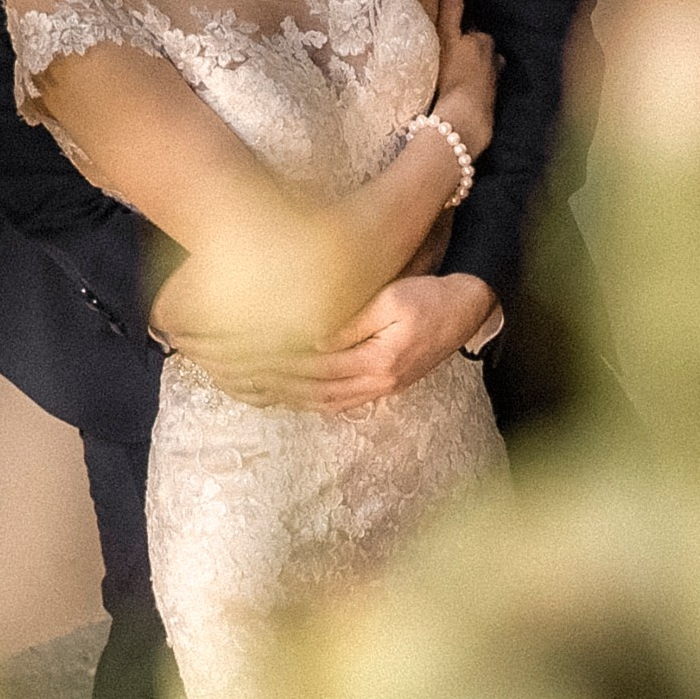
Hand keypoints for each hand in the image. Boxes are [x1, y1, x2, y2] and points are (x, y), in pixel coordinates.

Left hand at [176, 273, 498, 412]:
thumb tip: (312, 337)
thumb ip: (353, 320)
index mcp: (376, 360)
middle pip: (310, 388)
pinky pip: (334, 402)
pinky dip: (304, 401)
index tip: (240, 350)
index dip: (276, 359)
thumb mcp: (395, 298)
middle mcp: (374, 382)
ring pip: (319, 400)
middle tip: (230, 371)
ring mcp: (378, 389)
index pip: (314, 365)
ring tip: (245, 387)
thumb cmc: (432, 296)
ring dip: (283, 396)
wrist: (470, 308)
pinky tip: (281, 396)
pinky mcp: (381, 386)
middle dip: (270, 381)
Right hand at [433, 0, 497, 160]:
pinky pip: (482, 90)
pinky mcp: (489, 103)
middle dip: (475, 52)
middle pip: (483, 52)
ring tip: (461, 76)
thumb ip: (451, 13)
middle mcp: (493, 61)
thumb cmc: (453, 75)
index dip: (465, 35)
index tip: (455, 39)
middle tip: (457, 57)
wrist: (464, 116)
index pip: (475, 32)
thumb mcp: (447, 39)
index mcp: (483, 42)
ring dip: (477, 72)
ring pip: (486, 71)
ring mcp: (493, 83)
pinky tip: (465, 96)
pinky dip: (476, 90)